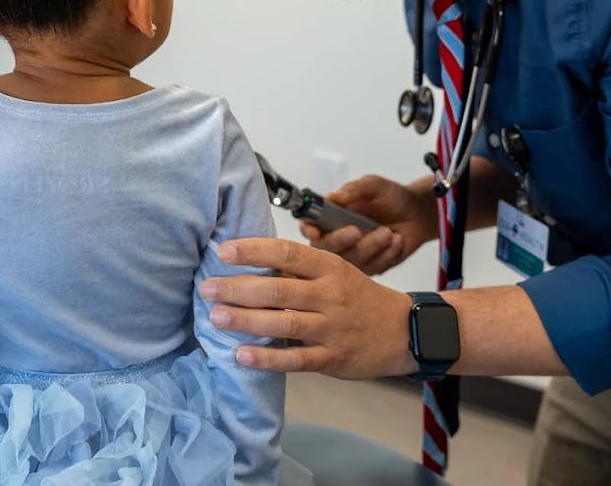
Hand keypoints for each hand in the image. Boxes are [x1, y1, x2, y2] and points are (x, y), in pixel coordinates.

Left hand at [200, 237, 414, 377]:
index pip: (287, 253)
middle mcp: (330, 295)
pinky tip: (241, 354)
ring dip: (245, 320)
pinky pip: (295, 359)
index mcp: (329, 267)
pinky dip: (267, 358)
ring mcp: (332, 329)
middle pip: (277, 290)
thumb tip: (250, 262)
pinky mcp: (332, 359)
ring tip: (216, 317)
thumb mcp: (336, 272)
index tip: (223, 251)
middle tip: (207, 287)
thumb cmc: (359, 296)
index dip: (253, 251)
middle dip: (237, 288)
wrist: (403, 330)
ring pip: (282, 323)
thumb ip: (300, 269)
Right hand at [298, 174, 435, 274]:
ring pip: (351, 260)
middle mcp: (338, 237)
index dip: (308, 229)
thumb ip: (355, 188)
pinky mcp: (371, 267)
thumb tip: (335, 196)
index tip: (315, 230)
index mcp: (331, 215)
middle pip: (324, 248)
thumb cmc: (392, 197)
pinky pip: (373, 268)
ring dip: (371, 246)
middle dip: (340, 240)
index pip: (309, 225)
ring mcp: (354, 255)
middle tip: (357, 230)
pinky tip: (397, 241)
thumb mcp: (374, 185)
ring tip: (388, 232)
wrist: (417, 214)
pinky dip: (387, 253)